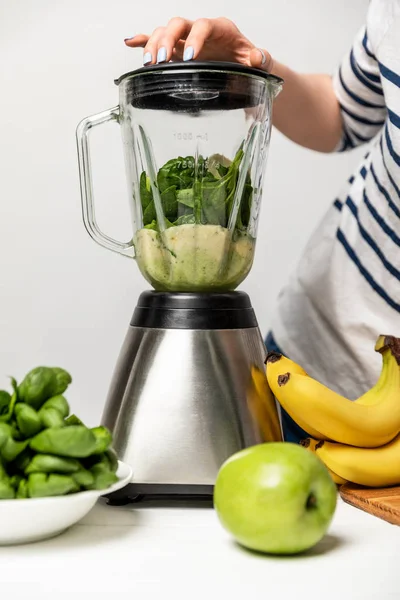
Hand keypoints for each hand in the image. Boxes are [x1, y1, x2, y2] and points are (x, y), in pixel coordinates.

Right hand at [124, 17, 273, 70]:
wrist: (243, 67)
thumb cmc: (248, 63)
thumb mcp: (259, 62)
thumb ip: (261, 59)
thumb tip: (257, 57)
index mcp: (220, 28)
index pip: (203, 26)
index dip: (195, 39)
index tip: (190, 58)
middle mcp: (200, 29)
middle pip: (178, 25)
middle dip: (167, 40)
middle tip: (162, 61)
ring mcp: (186, 39)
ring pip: (164, 32)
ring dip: (153, 45)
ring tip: (148, 64)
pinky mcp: (177, 49)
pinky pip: (156, 40)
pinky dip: (143, 40)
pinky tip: (131, 42)